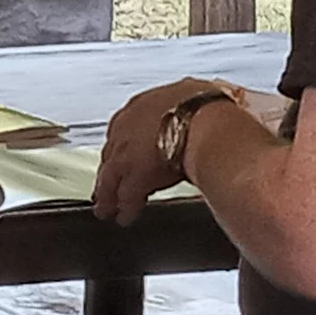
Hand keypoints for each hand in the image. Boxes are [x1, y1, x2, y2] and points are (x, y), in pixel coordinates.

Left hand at [93, 79, 224, 225]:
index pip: (124, 129)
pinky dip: (126, 210)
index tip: (127, 156)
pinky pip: (125, 197)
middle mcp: (127, 127)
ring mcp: (126, 153)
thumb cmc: (207, 106)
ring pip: (109, 178)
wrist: (205, 121)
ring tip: (108, 210)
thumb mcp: (193, 97)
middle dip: (112, 171)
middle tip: (109, 185)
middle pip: (111, 154)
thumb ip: (186, 107)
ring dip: (109, 196)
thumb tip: (199, 107)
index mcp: (143, 105)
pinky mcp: (133, 177)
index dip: (125, 147)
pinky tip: (126, 218)